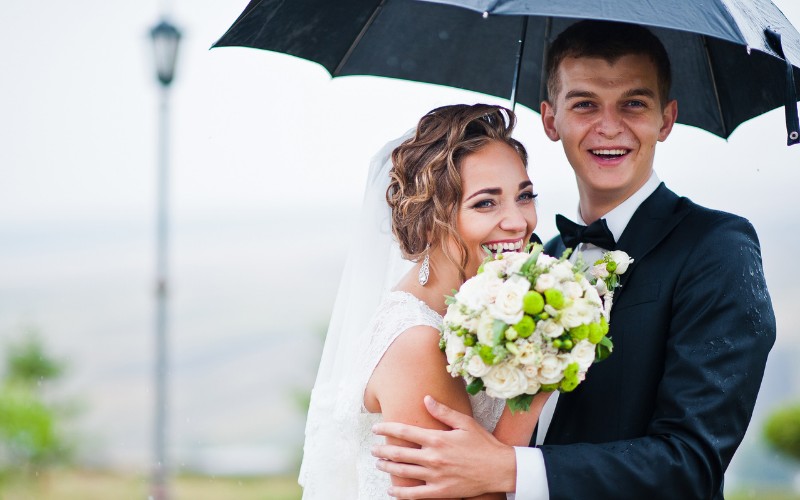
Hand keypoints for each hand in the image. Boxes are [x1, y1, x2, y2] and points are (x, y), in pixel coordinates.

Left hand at [372, 395, 515, 498]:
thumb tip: (426, 399)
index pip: (404, 431)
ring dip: (387, 468)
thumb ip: (443, 411)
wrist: (500, 469)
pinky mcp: (440, 492)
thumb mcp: (465, 422)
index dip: (386, 429)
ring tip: (378, 463)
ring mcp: (435, 476)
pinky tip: (391, 490)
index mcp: (437, 439)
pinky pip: (414, 494)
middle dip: (382, 450)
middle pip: (398, 453)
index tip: (376, 428)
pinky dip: (400, 493)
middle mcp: (433, 457)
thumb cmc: (483, 444)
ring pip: (403, 472)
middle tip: (373, 448)